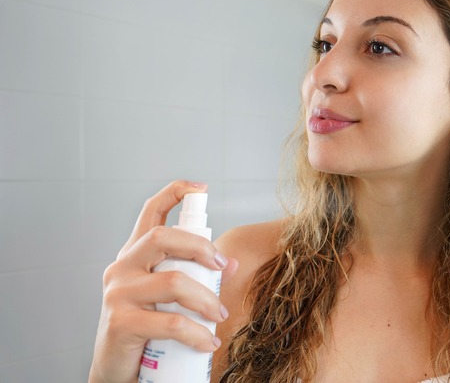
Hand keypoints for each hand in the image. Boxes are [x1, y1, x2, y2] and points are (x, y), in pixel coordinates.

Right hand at [89, 180, 238, 382]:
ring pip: (173, 282)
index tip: (202, 187)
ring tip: (220, 317)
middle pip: (163, 237)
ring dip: (207, 300)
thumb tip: (230, 263)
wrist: (117, 372)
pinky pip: (171, 323)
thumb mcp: (172, 299)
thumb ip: (196, 278)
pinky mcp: (120, 323)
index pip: (151, 213)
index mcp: (135, 256)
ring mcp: (118, 294)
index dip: (175, 193)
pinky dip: (198, 333)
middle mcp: (122, 268)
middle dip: (201, 247)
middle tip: (221, 268)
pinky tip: (208, 342)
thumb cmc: (148, 330)